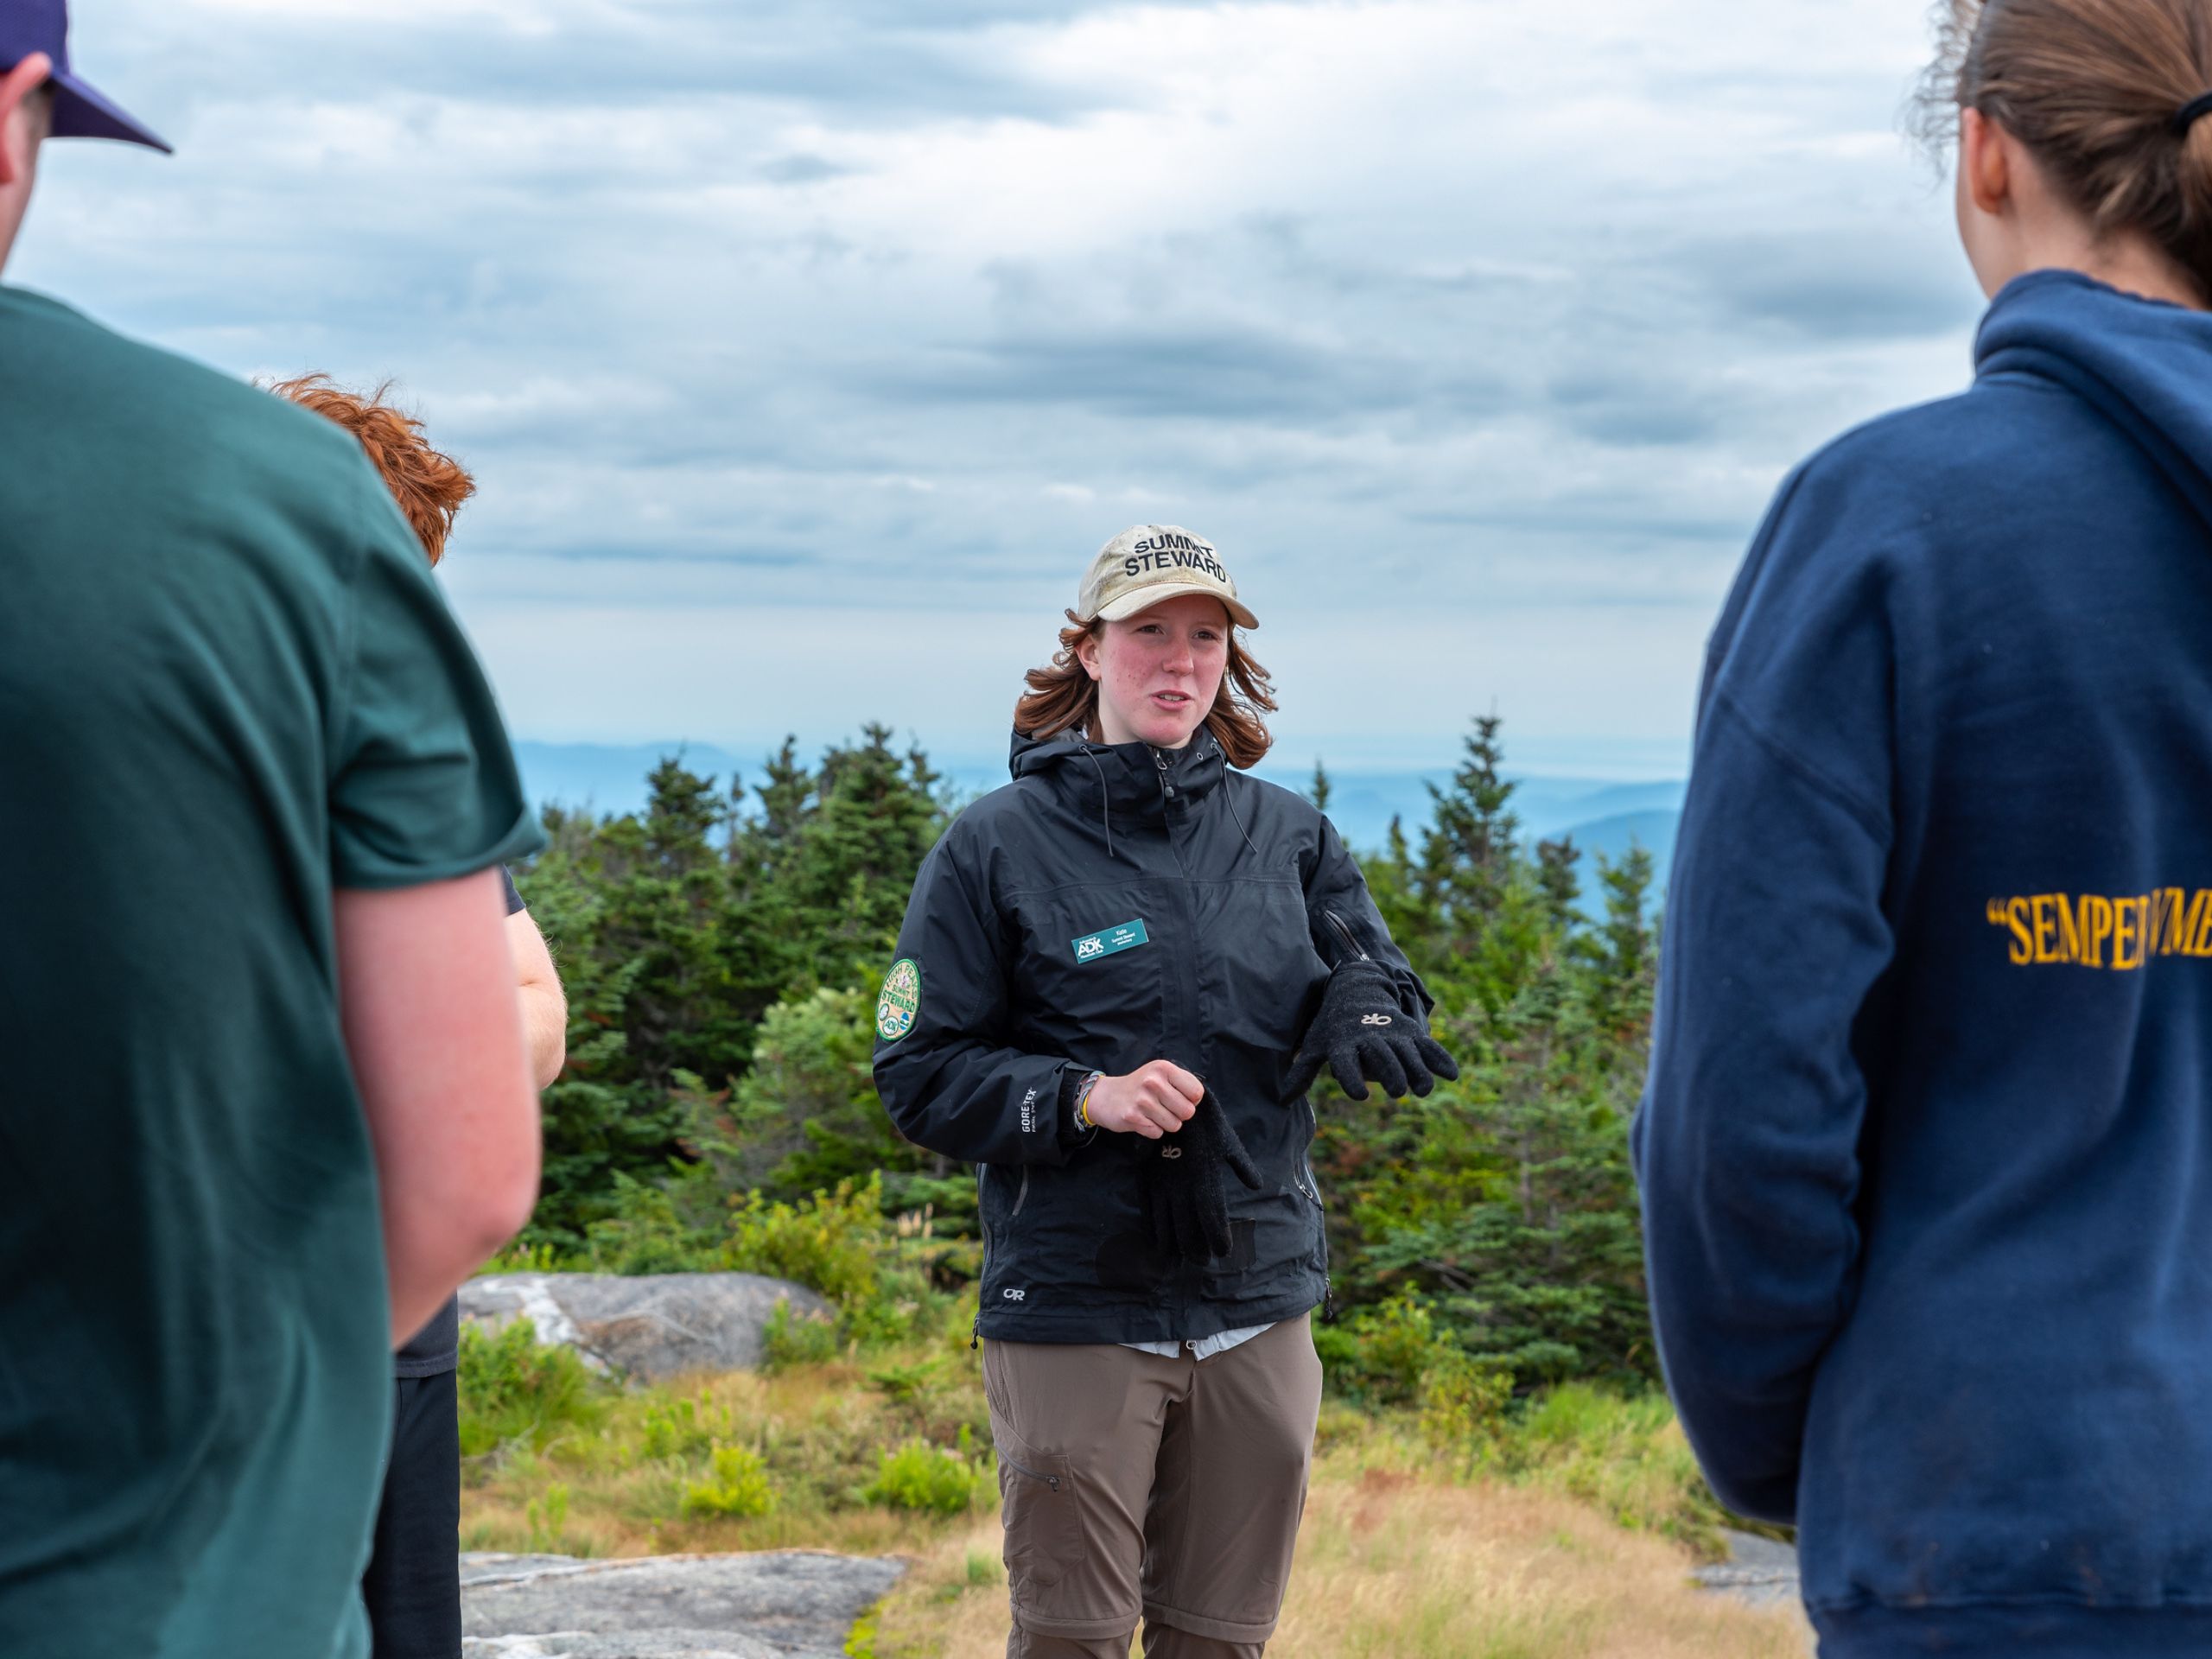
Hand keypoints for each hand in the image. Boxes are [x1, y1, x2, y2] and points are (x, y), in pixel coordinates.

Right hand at [1085, 1060, 1202, 1137]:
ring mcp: (1142, 1100)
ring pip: (1174, 1125)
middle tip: (1165, 1108)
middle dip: (1179, 1114)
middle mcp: (1153, 1082)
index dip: (1191, 1100)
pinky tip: (1143, 1119)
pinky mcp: (1133, 1117)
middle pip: (1188, 1111)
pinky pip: (1157, 1133)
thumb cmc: (1140, 1086)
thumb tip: (1198, 1100)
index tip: (1179, 1098)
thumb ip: (1180, 1082)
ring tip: (1153, 1113)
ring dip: (1166, 1123)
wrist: (1107, 1096)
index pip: (1197, 1092)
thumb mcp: (1159, 1074)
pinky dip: (1152, 1130)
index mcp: (1164, 1068)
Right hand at [1139, 1089, 1263, 1259]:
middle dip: (1194, 1247)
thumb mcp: (1228, 1142)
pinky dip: (1151, 1227)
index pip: (1213, 1218)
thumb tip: (1257, 1186)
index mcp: (1206, 1180)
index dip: (1218, 1237)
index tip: (1222, 1252)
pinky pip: (1148, 1209)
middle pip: (1190, 1227)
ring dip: (1173, 1243)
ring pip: (1168, 1223)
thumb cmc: (1206, 1122)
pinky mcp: (1148, 1178)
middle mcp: (1184, 1187)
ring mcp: (1163, 1184)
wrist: (1172, 1101)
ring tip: (1177, 1260)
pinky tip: (1155, 1242)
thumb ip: (1242, 1165)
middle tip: (1200, 1261)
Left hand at [1285, 961, 1460, 1100]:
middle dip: (1390, 1074)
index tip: (1360, 1095)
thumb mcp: (1315, 1045)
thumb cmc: (1332, 1027)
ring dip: (1417, 1071)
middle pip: (1381, 1058)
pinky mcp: (1410, 1031)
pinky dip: (1440, 1058)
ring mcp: (1391, 1033)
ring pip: (1407, 1053)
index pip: (1345, 1062)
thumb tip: (1281, 1101)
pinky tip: (1451, 1074)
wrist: (1355, 991)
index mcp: (1342, 1043)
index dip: (1351, 1078)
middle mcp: (1368, 1037)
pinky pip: (1427, 1045)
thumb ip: (1302, 1073)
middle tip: (1396, 1092)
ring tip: (1422, 1090)